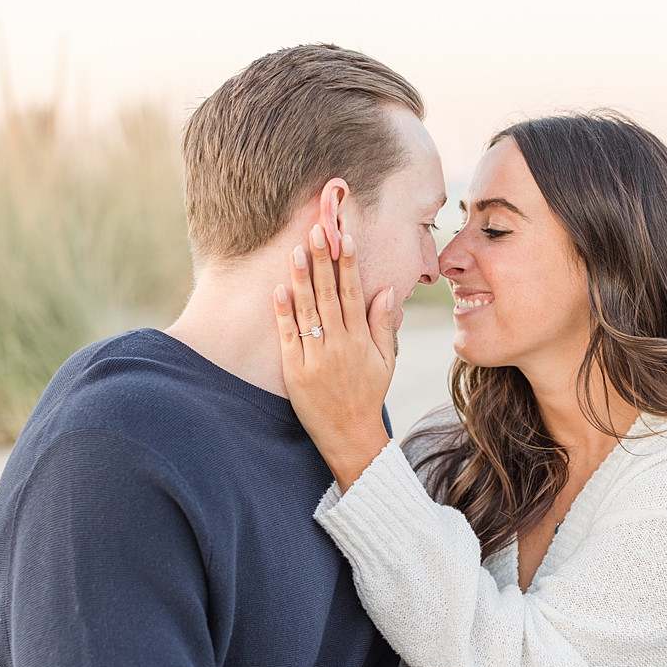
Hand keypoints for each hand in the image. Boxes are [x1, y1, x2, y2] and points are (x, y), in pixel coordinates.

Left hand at [273, 224, 395, 490]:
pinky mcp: (294, 370)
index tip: (345, 238)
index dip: (348, 265)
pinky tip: (279, 289)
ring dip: (302, 278)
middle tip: (317, 231)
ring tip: (296, 251)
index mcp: (361, 340)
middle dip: (323, 260)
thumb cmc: (368, 396)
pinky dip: (283, 312)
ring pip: (307, 310)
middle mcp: (338, 344)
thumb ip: (384, 325)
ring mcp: (315, 356)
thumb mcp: (385, 361)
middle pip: (329, 294)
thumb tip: (386, 292)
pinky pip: (288, 335)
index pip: (353, 293)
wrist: (349, 435)